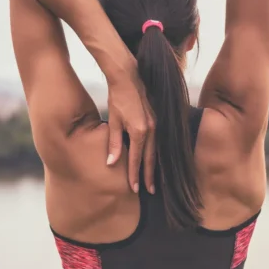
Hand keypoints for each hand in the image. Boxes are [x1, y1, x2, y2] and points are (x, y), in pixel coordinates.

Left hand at [106, 73, 156, 194]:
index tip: (134, 188)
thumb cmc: (118, 98)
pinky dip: (156, 153)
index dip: (135, 175)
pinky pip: (157, 141)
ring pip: (156, 150)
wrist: (129, 77)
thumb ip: (114, 143)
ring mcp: (156, 123)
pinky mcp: (157, 119)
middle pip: (150, 158)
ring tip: (153, 179)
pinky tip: (154, 159)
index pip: (136, 159)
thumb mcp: (112, 121)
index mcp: (139, 131)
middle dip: (149, 175)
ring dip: (154, 165)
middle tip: (148, 190)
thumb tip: (111, 163)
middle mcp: (151, 129)